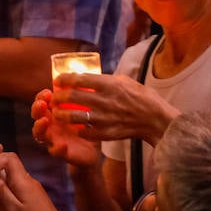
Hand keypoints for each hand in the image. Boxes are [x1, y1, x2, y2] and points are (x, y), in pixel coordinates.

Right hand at [0, 153, 73, 210]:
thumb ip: (0, 190)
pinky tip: (3, 204)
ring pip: (13, 177)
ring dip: (1, 183)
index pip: (9, 157)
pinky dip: (8, 190)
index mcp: (23, 181)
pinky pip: (19, 186)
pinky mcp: (35, 196)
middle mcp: (30, 180)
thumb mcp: (11, 209)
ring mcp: (34, 188)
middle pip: (10, 166)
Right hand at [31, 88, 100, 167]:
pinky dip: (57, 148)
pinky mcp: (62, 153)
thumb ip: (78, 96)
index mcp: (53, 113)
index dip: (41, 97)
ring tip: (45, 121)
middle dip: (36, 109)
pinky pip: (55, 152)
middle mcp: (50, 126)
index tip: (48, 92)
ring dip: (40, 127)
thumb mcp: (83, 108)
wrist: (93, 148)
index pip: (42, 103)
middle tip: (42, 104)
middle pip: (36, 117)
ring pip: (40, 134)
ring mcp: (53, 140)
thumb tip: (78, 76)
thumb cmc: (85, 125)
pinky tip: (63, 144)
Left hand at [51, 72, 177, 145]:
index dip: (64, 79)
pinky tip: (75, 127)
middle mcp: (105, 100)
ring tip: (58, 114)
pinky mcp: (106, 133)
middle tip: (55, 98)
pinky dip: (78, 130)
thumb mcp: (125, 82)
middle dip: (58, 97)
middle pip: (72, 97)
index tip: (58, 80)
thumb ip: (106, 80)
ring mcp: (104, 118)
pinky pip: (84, 132)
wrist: (155, 119)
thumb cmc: (142, 98)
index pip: (79, 79)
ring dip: (62, 115)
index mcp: (109, 84)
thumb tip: (89, 77)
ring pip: (73, 117)